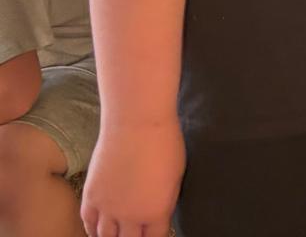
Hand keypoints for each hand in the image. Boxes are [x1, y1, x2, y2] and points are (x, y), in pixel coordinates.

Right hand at [81, 120, 185, 236]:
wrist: (137, 123)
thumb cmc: (165, 144)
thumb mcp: (175, 178)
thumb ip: (164, 202)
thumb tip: (157, 215)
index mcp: (156, 212)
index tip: (155, 234)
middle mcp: (129, 216)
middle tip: (135, 234)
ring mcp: (107, 208)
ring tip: (117, 235)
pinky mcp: (90, 196)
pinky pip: (88, 222)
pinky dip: (92, 230)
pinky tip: (97, 231)